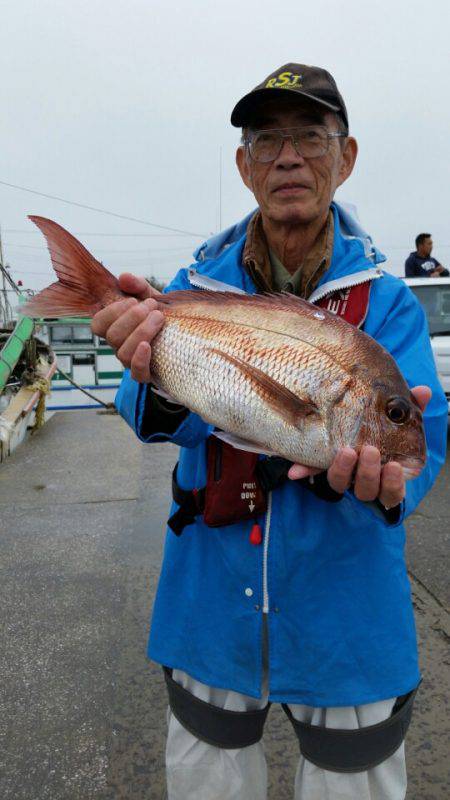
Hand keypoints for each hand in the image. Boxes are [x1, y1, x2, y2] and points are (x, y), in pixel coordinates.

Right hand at [91, 273, 164, 382]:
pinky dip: (140, 360)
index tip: (133, 300)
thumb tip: (124, 277)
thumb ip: (137, 285)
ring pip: (123, 354)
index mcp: (115, 327)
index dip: (111, 312)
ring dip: (141, 332)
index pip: (98, 325)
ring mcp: (132, 361)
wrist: (184, 333)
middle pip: (113, 337)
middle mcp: (120, 345)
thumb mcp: (150, 295)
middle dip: (133, 318)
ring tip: (159, 317)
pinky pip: (137, 374)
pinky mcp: (147, 374)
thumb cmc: (159, 314)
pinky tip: (148, 345)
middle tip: (152, 305)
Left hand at [288, 386, 430, 508]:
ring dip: (342, 470)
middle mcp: (362, 478)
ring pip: (340, 484)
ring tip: (346, 450)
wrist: (354, 407)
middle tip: (369, 451)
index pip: (391, 490)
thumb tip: (424, 391)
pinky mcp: (321, 462)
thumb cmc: (382, 419)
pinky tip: (296, 471)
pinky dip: (305, 469)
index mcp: (385, 473)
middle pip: (366, 490)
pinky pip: (312, 469)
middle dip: (367, 473)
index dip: (392, 483)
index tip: (394, 467)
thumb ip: (410, 406)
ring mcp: (341, 471)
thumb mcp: (397, 413)